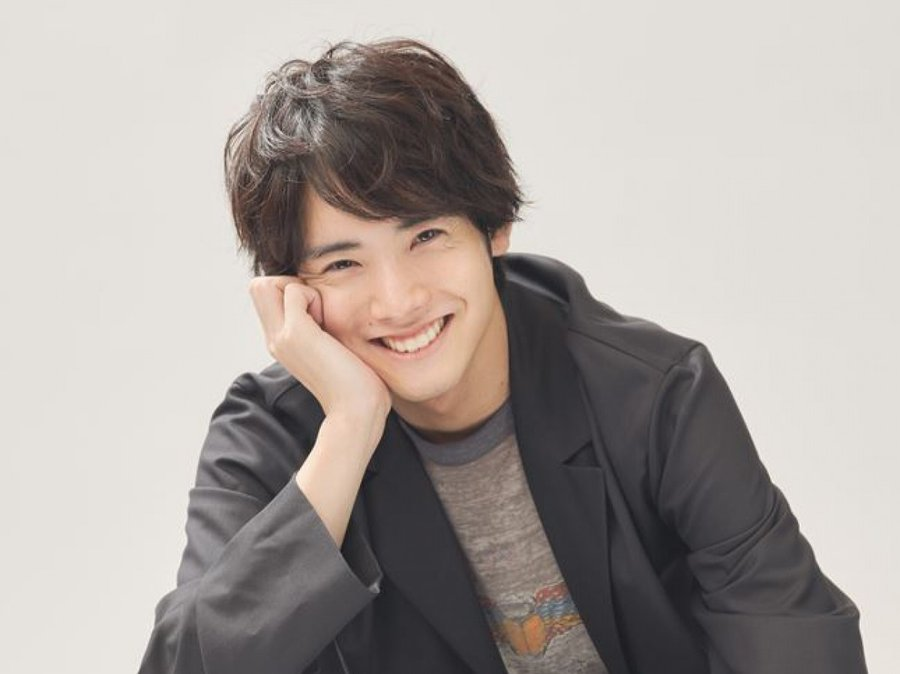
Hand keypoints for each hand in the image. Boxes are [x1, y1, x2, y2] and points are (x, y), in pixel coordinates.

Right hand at [248, 276, 391, 425]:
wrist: (357, 412)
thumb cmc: (356, 384)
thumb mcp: (330, 350)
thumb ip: (321, 330)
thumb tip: (328, 307)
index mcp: (281, 342)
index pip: (265, 296)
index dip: (289, 291)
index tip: (317, 313)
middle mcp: (274, 339)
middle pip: (259, 286)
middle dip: (289, 284)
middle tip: (317, 310)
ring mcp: (281, 336)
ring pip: (268, 283)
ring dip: (300, 289)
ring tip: (323, 318)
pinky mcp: (296, 334)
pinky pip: (294, 290)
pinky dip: (314, 295)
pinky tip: (330, 323)